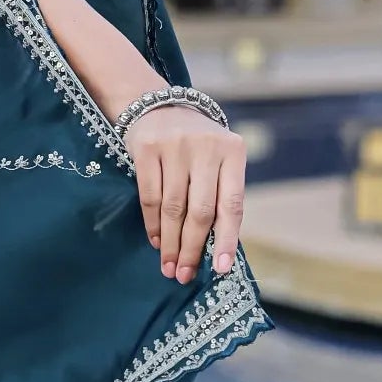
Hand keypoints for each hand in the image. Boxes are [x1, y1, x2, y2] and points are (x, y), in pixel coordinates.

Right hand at [123, 106, 245, 282]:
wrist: (159, 106)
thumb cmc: (195, 146)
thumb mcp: (217, 160)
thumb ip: (219, 194)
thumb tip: (216, 250)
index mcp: (233, 152)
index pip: (232, 204)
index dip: (227, 239)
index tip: (221, 268)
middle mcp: (207, 148)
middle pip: (200, 211)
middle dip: (192, 248)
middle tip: (184, 274)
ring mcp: (176, 147)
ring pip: (173, 208)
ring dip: (170, 242)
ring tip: (169, 265)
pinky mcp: (148, 148)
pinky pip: (150, 197)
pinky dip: (153, 224)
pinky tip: (156, 240)